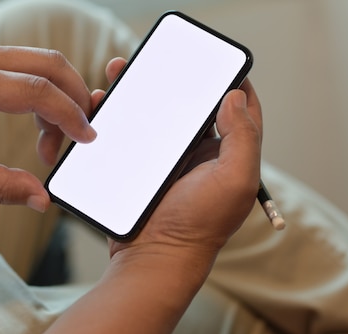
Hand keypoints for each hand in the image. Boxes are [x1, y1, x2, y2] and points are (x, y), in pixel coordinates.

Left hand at [0, 43, 95, 210]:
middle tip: (81, 134)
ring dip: (61, 98)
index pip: (40, 90)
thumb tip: (43, 199)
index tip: (87, 139)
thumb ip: (2, 187)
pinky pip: (31, 67)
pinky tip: (38, 124)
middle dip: (77, 98)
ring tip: (50, 142)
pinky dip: (46, 93)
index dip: (71, 115)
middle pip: (52, 64)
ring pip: (46, 62)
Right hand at [96, 57, 261, 262]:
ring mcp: (169, 160)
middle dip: (178, 80)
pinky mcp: (141, 167)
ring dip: (142, 92)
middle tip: (160, 61)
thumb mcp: (235, 181)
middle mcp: (201, 154)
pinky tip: (104, 104)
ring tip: (121, 72)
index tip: (217, 62)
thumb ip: (243, 138)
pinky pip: (131, 134)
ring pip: (158, 115)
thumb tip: (235, 96)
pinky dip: (119, 117)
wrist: (154, 258)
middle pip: (192, 106)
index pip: (240, 110)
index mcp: (228, 154)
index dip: (233, 83)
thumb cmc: (198, 225)